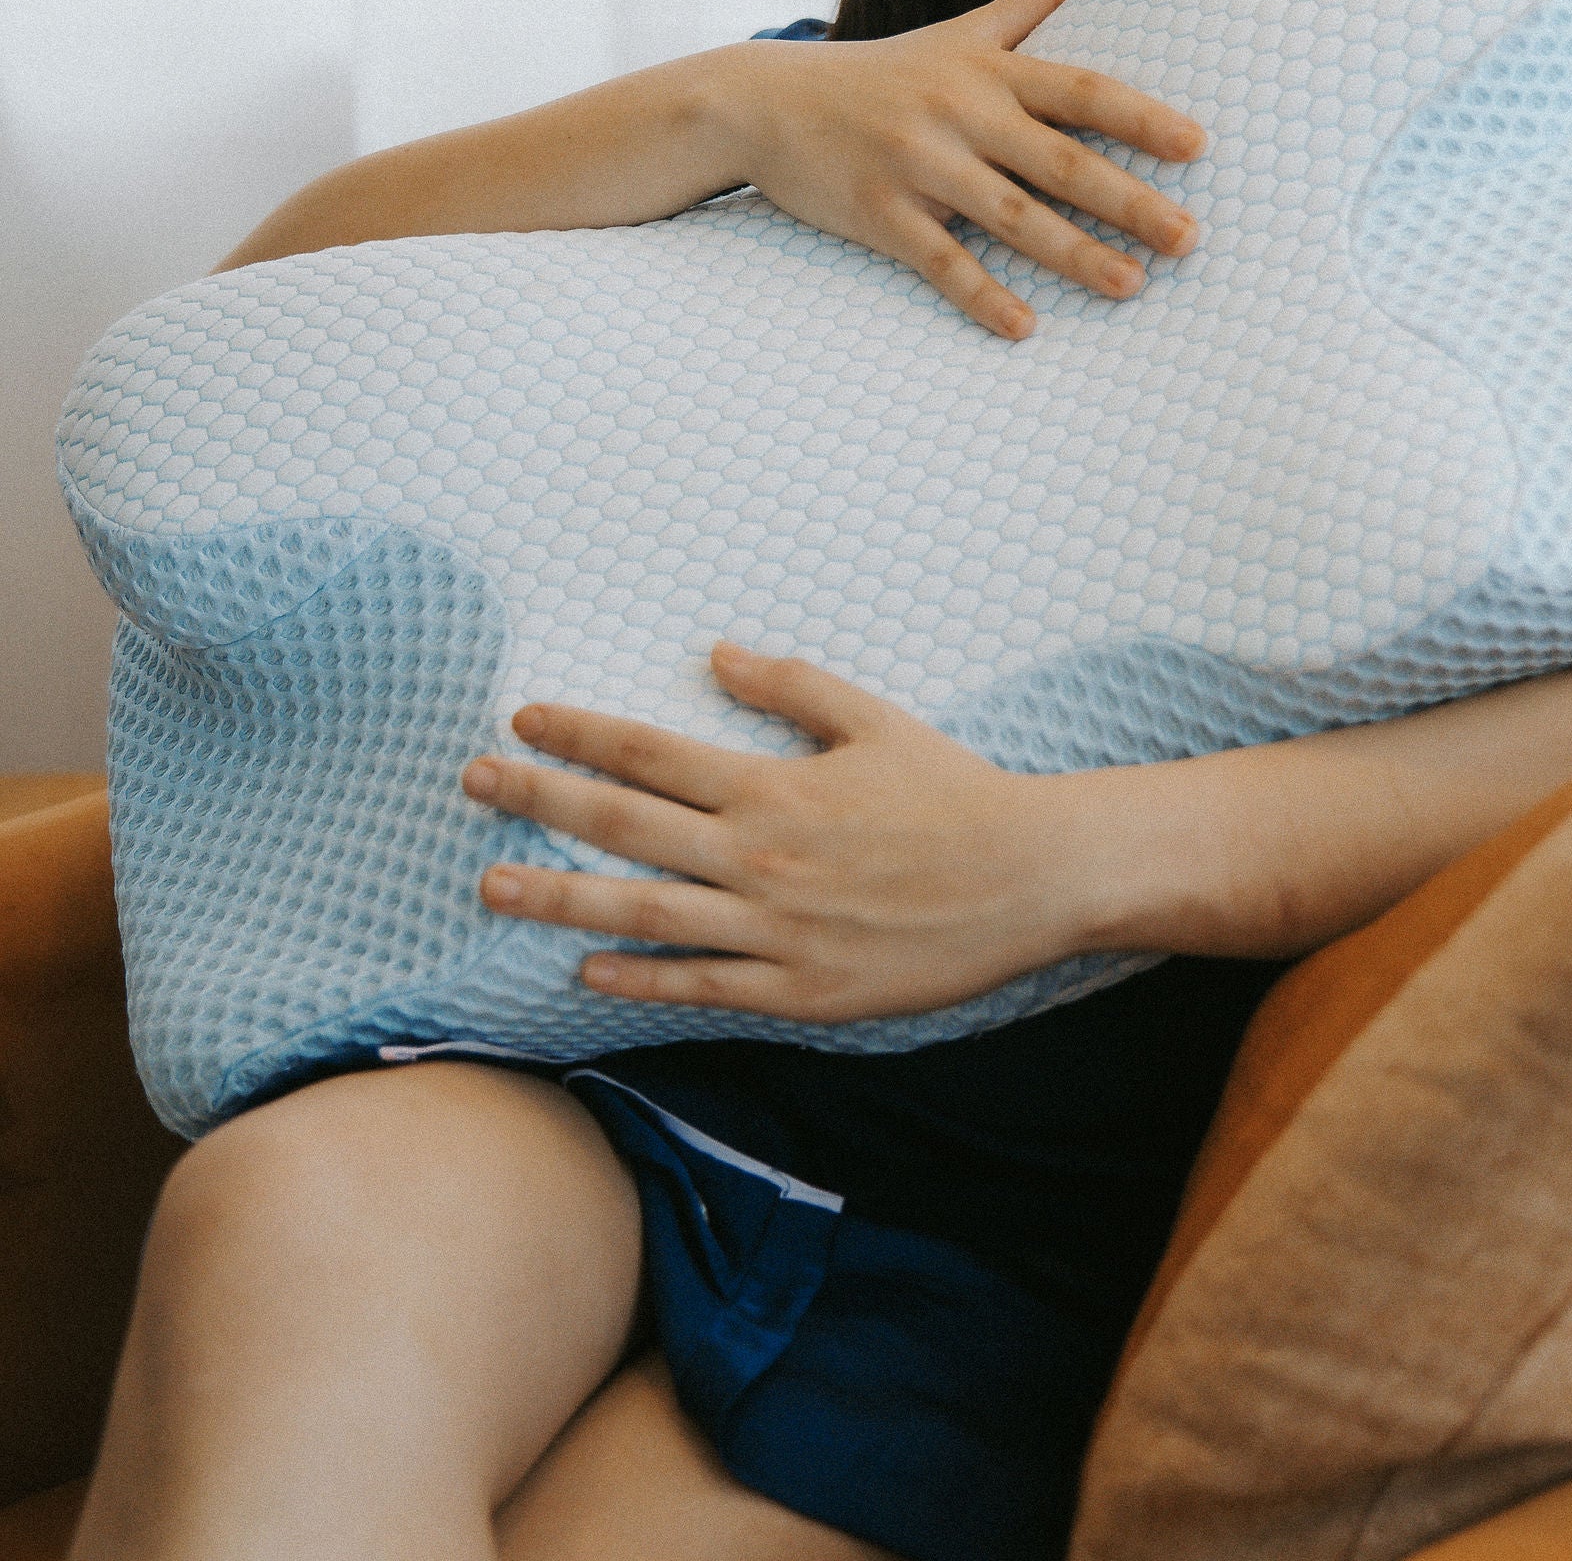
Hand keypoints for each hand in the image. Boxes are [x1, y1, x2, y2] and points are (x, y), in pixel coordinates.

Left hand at [460, 643, 1093, 1019]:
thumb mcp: (875, 719)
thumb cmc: (954, 792)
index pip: (650, 753)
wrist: (1029, 878)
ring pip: (640, 914)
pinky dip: (636, 979)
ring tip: (490, 887)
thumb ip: (790, 686)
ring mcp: (774, 930)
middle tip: (472, 783)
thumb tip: (714, 651)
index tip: (522, 721)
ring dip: (557, 899)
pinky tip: (584, 970)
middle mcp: (759, 857)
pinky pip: (699, 985)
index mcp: (773, 786)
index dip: (579, 734)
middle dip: (539, 800)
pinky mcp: (798, 990)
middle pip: (623, 824)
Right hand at [702, 0, 1205, 337]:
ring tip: (1132, 285)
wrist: (765, 100)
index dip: (1141, 117)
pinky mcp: (878, 212)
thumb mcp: (963, 27)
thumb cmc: (883, 70)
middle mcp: (959, 113)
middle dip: (1128, 200)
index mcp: (988, 70)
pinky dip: (980, 296)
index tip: (1199, 146)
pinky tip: (1024, 328)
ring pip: (1009, 216)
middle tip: (1190, 239)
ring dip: (1074, 255)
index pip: (1080, 90)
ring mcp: (918, 164)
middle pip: (1059, 159)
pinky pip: (939, 261)